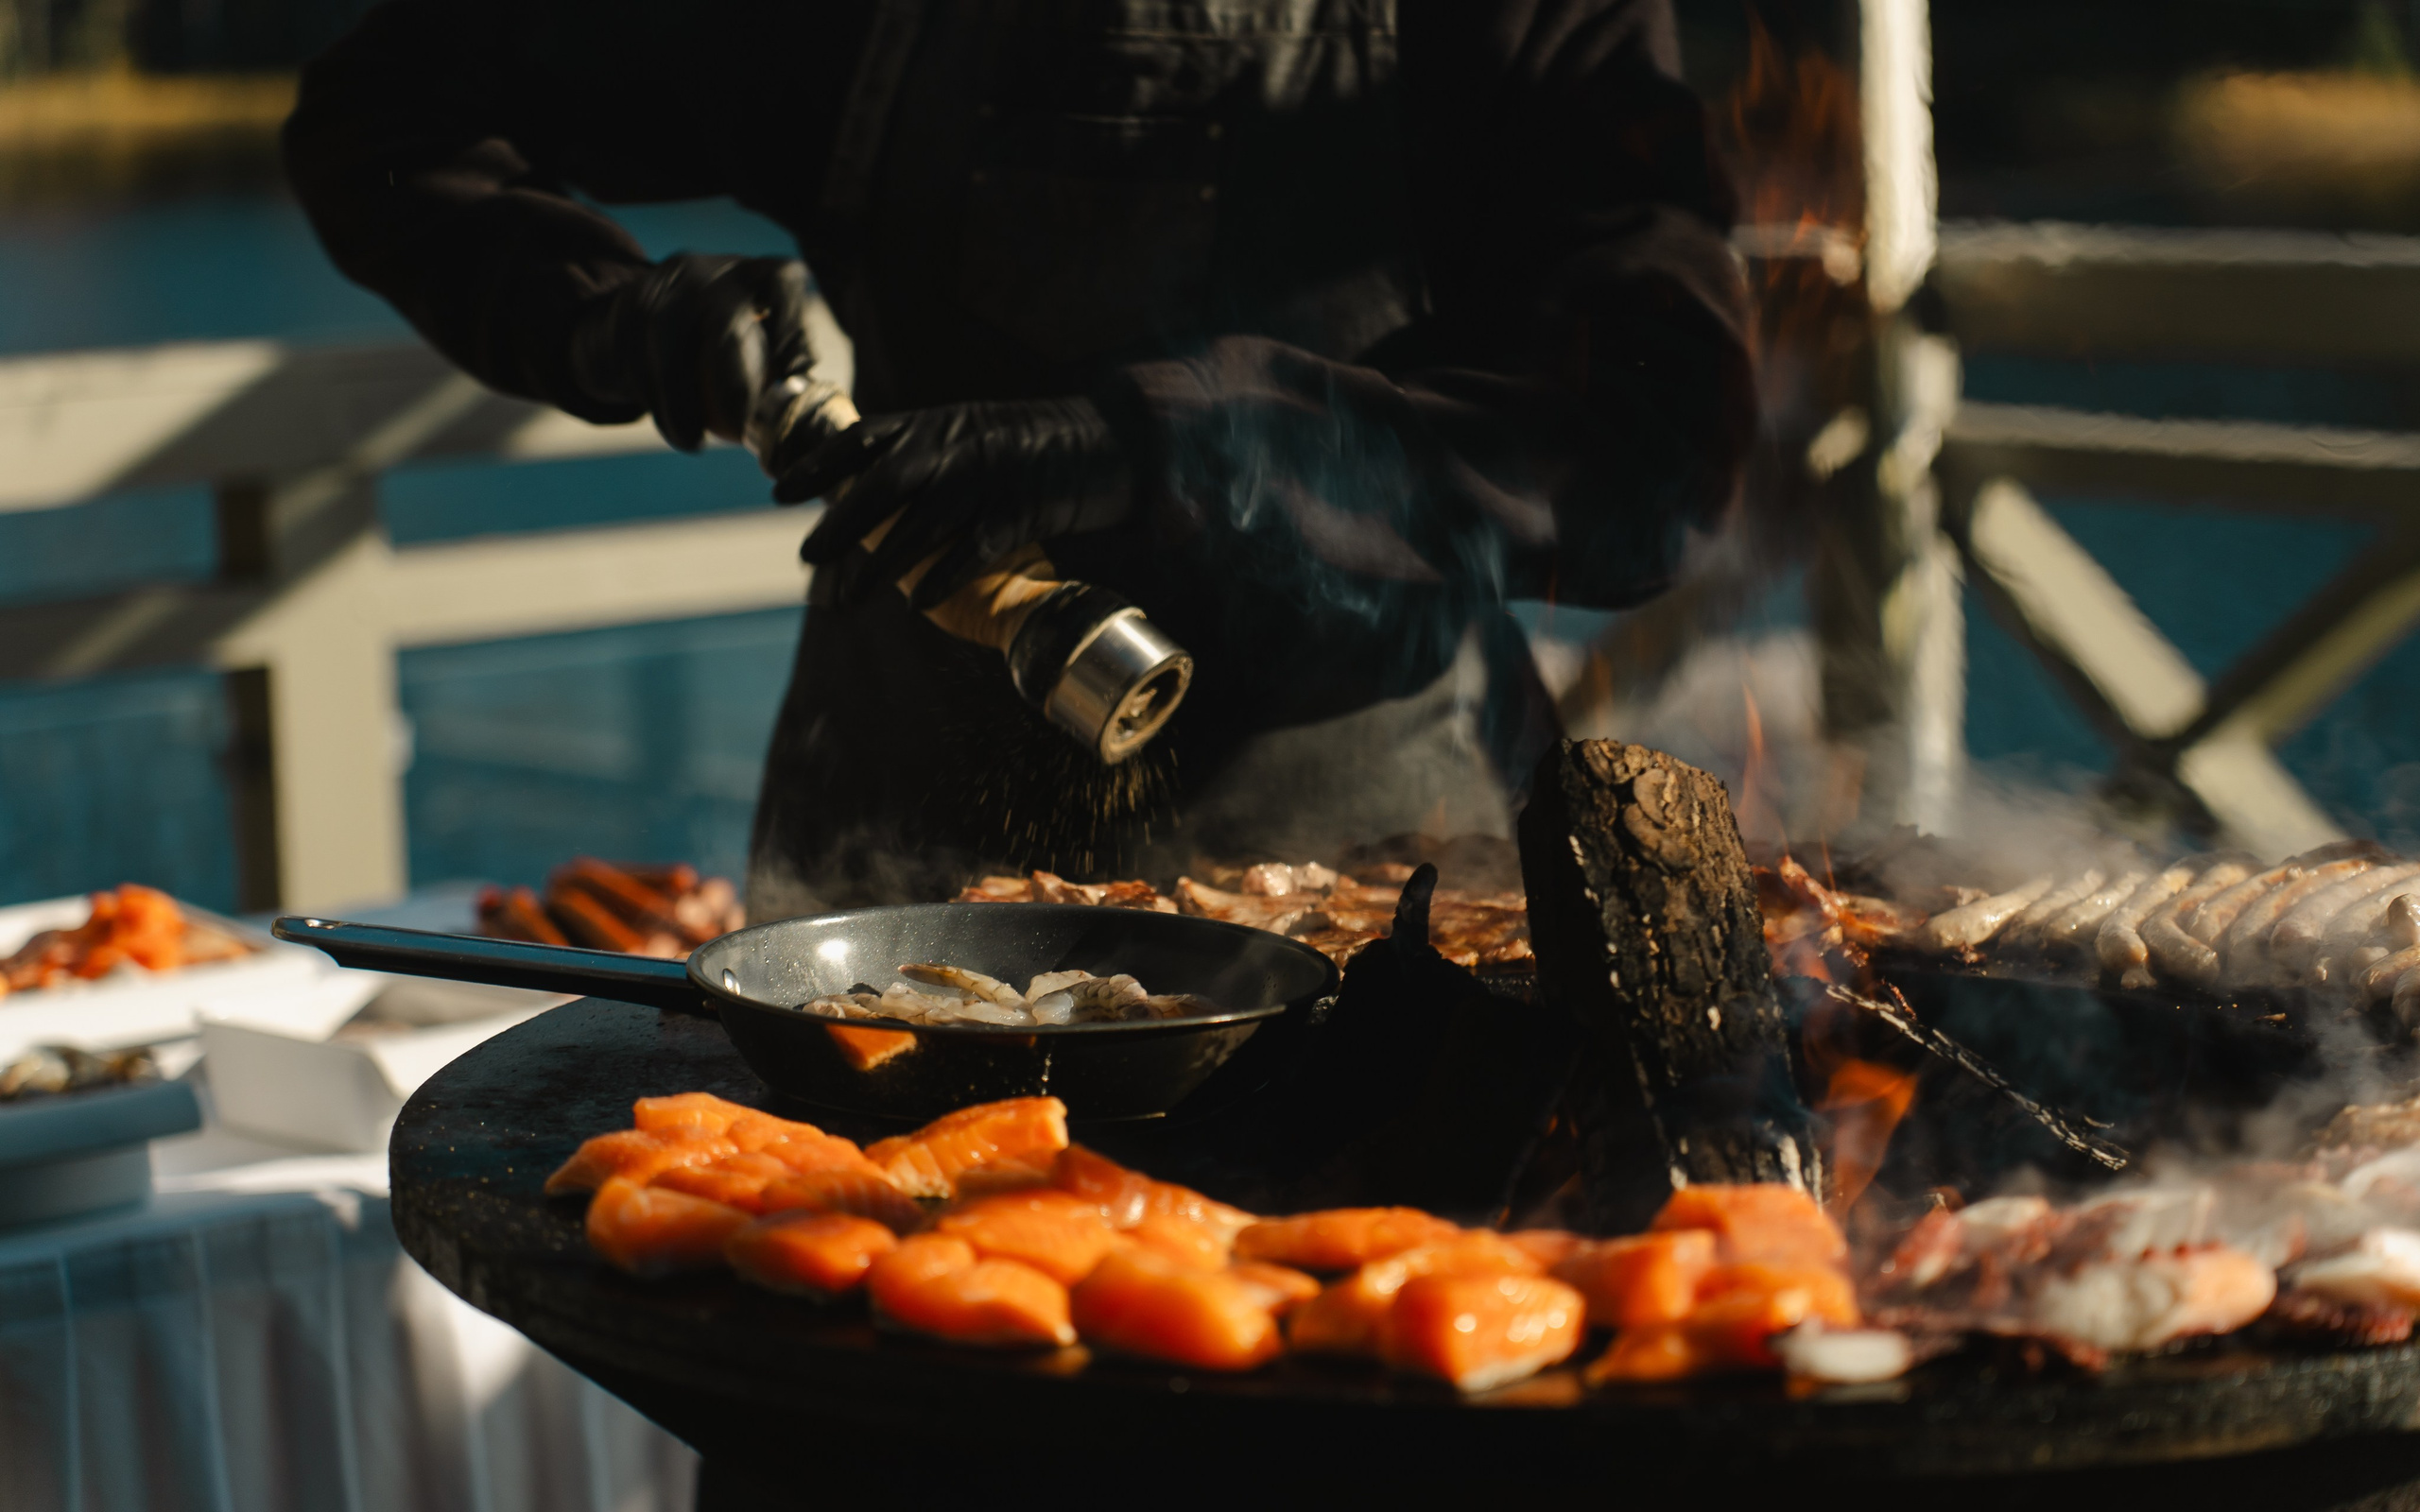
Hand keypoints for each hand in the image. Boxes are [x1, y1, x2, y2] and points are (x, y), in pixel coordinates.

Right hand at [569, 254, 817, 451]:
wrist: (640, 315)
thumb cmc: (720, 344)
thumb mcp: (754, 339)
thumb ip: (778, 366)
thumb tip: (810, 417)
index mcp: (755, 273)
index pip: (783, 284)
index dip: (794, 330)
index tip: (800, 375)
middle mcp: (712, 270)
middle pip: (725, 321)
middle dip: (734, 381)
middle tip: (741, 428)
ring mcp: (666, 283)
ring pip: (669, 344)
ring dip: (680, 403)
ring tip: (695, 443)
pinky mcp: (628, 304)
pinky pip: (638, 359)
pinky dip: (656, 403)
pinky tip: (676, 431)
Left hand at [785, 397, 1132, 608]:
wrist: (1112, 437)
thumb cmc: (1037, 440)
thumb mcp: (972, 428)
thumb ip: (927, 448)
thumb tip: (874, 477)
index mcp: (936, 422)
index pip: (862, 438)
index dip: (818, 465)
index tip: (780, 490)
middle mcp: (954, 446)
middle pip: (881, 486)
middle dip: (841, 524)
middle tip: (807, 556)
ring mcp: (986, 478)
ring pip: (920, 528)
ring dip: (881, 566)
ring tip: (851, 596)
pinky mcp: (1019, 510)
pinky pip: (971, 551)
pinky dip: (943, 578)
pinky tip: (918, 604)